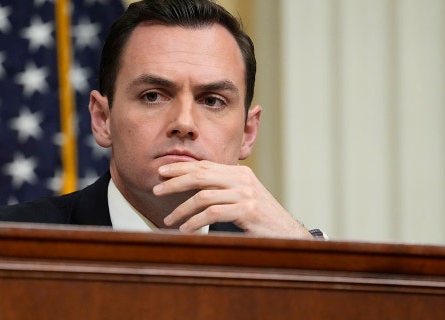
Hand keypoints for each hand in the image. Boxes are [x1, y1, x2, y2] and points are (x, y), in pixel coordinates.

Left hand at [153, 160, 312, 238]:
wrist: (288, 234)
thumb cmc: (262, 219)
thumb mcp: (243, 198)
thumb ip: (224, 190)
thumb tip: (194, 190)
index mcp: (240, 173)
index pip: (204, 166)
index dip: (181, 168)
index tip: (162, 172)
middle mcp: (242, 179)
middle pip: (200, 175)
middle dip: (175, 182)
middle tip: (156, 190)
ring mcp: (246, 194)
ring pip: (203, 196)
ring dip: (181, 209)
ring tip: (168, 219)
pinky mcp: (247, 210)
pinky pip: (212, 213)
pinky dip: (194, 222)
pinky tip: (185, 229)